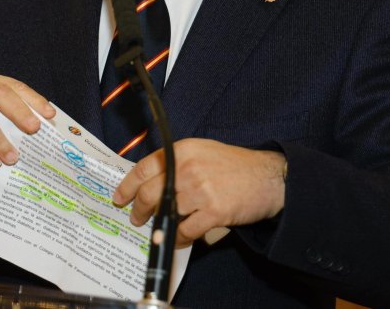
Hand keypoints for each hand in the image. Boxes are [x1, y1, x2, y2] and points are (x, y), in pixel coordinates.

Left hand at [113, 138, 286, 246]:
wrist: (270, 178)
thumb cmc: (236, 166)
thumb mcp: (202, 151)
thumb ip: (177, 162)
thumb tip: (151, 181)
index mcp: (182, 150)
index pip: (144, 168)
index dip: (127, 186)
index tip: (119, 197)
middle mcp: (187, 168)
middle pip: (149, 193)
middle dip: (139, 210)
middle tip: (136, 218)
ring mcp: (200, 190)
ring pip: (165, 213)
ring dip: (159, 226)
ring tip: (158, 231)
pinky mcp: (214, 211)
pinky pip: (186, 230)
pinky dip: (180, 238)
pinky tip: (180, 239)